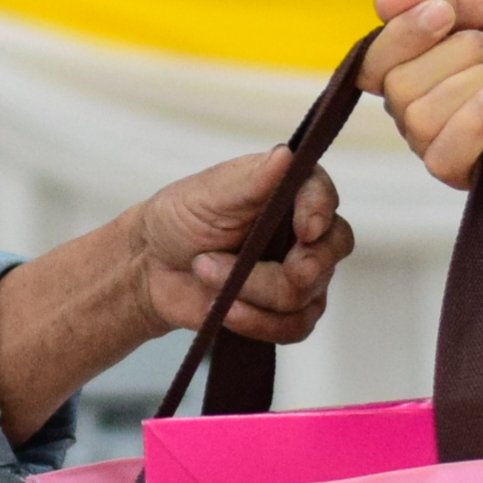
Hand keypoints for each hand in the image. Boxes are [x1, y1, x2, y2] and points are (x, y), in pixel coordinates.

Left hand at [137, 151, 354, 343]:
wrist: (153, 268)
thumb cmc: (179, 219)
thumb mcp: (207, 194)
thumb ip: (251, 179)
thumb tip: (287, 155)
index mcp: (289, 189)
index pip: (324, 196)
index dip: (319, 212)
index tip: (306, 229)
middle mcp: (304, 230)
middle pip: (330, 251)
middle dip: (297, 267)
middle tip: (256, 270)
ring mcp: (302, 273)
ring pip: (305, 294)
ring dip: (251, 292)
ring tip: (206, 273)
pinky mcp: (289, 311)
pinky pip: (294, 327)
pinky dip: (256, 322)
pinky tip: (226, 310)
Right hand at [366, 0, 482, 210]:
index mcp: (422, 63)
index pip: (375, 57)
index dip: (404, 31)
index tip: (446, 12)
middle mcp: (422, 105)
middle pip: (395, 84)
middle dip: (456, 54)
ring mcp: (443, 142)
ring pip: (417, 116)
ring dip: (474, 82)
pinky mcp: (471, 175)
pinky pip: (442, 153)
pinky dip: (474, 119)